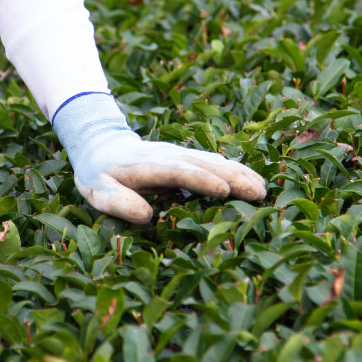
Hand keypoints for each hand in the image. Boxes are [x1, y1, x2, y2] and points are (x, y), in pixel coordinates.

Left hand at [51, 93, 265, 222]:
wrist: (100, 143)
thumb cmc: (99, 173)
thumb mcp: (99, 191)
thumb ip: (120, 203)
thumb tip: (147, 217)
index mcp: (146, 165)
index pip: (177, 171)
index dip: (201, 180)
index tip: (223, 192)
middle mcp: (167, 155)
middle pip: (204, 163)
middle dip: (232, 177)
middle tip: (258, 193)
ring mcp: (179, 153)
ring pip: (213, 160)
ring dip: (239, 173)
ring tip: (262, 189)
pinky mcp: (186, 156)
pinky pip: (213, 162)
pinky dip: (234, 170)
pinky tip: (253, 181)